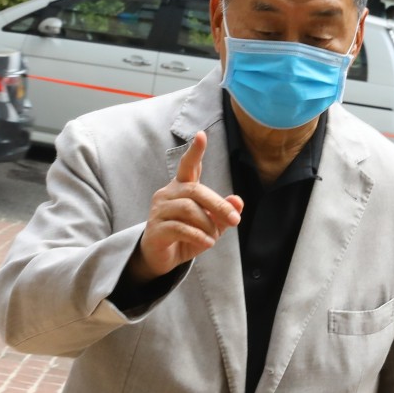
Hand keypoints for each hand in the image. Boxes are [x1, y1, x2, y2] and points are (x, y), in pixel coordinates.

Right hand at [128, 131, 243, 282]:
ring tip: (214, 237)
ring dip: (208, 224)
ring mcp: (159, 210)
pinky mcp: (156, 229)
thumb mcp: (211, 225)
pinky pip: (180, 228)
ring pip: (188, 209)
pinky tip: (208, 243)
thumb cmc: (187, 235)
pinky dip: (198, 236)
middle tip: (236, 220)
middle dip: (219, 205)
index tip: (201, 135)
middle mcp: (168, 194)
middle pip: (196, 191)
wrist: (161, 257)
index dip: (195, 151)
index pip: (188, 166)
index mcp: (182, 188)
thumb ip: (223, 212)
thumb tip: (238, 201)